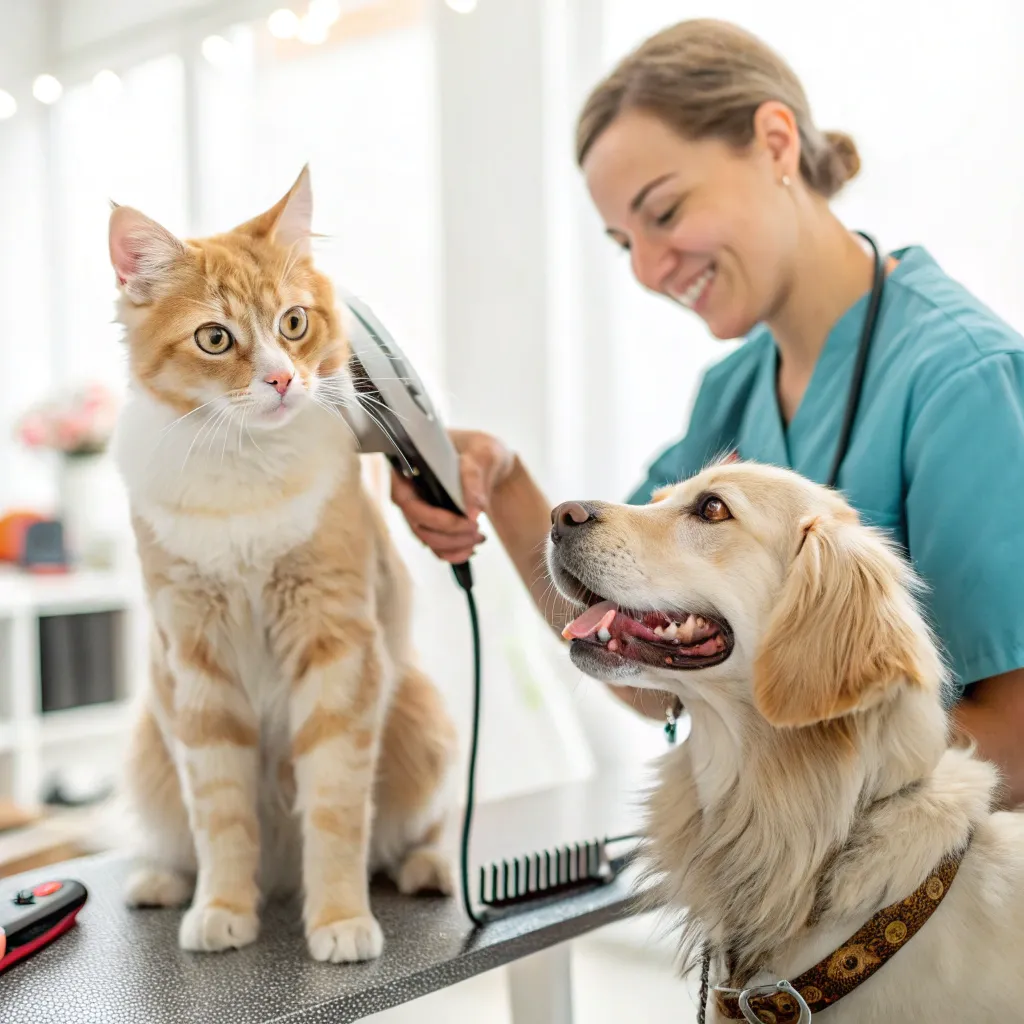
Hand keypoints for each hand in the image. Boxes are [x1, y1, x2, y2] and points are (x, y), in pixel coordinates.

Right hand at [391, 429, 515, 563]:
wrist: (490, 461)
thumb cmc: (481, 449)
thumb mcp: (483, 453)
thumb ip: (475, 478)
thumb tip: (473, 511)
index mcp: (410, 466)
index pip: (406, 499)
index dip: (432, 516)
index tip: (464, 520)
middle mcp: (409, 490)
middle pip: (416, 523)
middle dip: (448, 534)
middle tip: (476, 531)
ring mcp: (420, 508)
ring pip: (426, 538)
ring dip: (453, 545)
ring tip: (478, 537)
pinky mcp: (432, 523)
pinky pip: (435, 546)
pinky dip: (452, 553)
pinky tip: (471, 548)